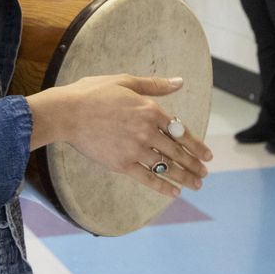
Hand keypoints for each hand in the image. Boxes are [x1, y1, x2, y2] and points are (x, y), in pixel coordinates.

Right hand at [35, 75, 212, 197]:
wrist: (67, 113)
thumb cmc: (93, 93)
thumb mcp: (125, 81)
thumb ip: (154, 85)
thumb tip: (179, 81)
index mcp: (149, 109)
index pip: (180, 131)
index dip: (196, 145)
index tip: (207, 155)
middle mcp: (147, 131)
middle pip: (177, 152)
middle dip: (194, 165)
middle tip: (204, 174)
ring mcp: (135, 149)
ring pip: (166, 167)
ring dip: (184, 177)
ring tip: (195, 184)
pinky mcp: (121, 164)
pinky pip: (147, 178)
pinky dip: (162, 187)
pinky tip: (173, 192)